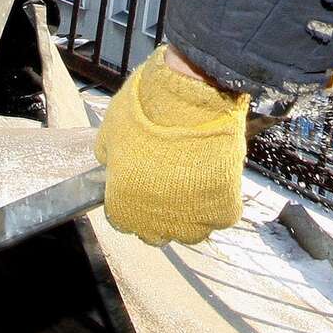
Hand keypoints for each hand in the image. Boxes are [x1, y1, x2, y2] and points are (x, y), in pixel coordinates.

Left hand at [93, 47, 248, 245]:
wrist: (190, 99)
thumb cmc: (146, 111)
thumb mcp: (111, 134)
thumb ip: (111, 158)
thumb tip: (114, 164)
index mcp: (122, 207)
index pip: (123, 220)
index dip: (131, 202)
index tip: (140, 187)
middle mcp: (155, 223)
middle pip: (156, 233)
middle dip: (159, 213)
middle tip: (169, 185)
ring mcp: (191, 221)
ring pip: (190, 232)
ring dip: (190, 214)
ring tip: (194, 186)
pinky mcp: (222, 211)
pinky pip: (220, 217)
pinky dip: (218, 204)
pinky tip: (214, 182)